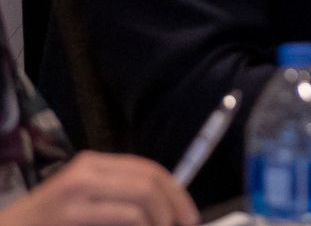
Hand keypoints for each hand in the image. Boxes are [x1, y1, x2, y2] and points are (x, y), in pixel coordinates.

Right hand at [0, 152, 196, 225]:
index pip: (148, 169)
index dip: (176, 191)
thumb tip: (168, 206)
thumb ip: (118, 196)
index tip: (189, 214)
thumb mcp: (84, 200)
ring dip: (160, 220)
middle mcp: (86, 171)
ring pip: (141, 198)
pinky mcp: (71, 215)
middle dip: (175, 205)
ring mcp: (77, 193)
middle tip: (185, 225)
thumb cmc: (48, 223)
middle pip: (150, 181)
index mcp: (93, 164)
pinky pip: (126, 217)